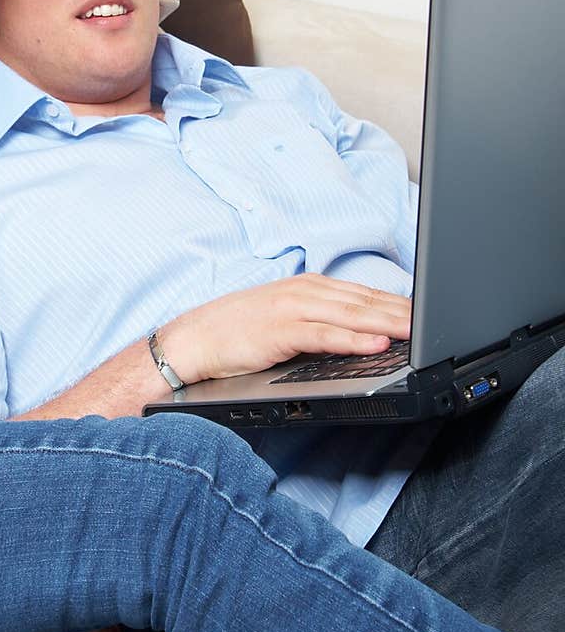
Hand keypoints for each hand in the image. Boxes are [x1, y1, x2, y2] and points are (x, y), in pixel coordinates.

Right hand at [164, 273, 411, 383]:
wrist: (195, 339)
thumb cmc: (238, 332)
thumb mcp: (286, 319)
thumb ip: (322, 320)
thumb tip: (363, 332)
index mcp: (310, 287)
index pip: (366, 295)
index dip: (401, 304)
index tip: (429, 314)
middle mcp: (305, 291)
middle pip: (366, 302)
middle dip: (404, 312)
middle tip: (437, 322)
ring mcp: (293, 308)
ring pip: (352, 314)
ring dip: (388, 323)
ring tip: (418, 332)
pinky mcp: (281, 330)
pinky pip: (325, 335)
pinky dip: (353, 338)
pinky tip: (375, 343)